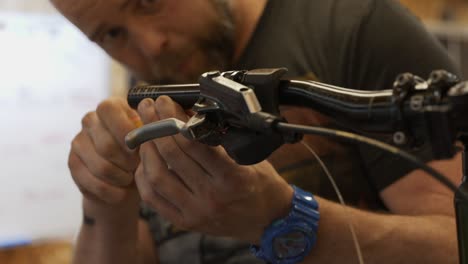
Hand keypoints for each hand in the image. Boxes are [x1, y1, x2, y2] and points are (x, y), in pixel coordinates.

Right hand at [69, 97, 140, 205]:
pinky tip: (122, 193)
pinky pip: (93, 183)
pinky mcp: (73, 163)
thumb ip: (146, 135)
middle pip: (106, 145)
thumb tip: (147, 137)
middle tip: (138, 168)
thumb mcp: (148, 141)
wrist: (127, 178)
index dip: (126, 132)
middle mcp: (90, 119)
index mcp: (111, 107)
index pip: (110, 111)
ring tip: (131, 178)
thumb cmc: (143, 152)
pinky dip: (112, 192)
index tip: (140, 148)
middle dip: (128, 162)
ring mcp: (78, 141)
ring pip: (101, 167)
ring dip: (122, 178)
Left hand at [135, 96, 293, 242]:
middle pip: (171, 155)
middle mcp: (212, 196)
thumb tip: (185, 112)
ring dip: (146, 149)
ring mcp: (196, 211)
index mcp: (232, 177)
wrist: (268, 219)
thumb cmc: (260, 182)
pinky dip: (144, 175)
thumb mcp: (245, 155)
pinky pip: (153, 197)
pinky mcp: (184, 222)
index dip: (173, 118)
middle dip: (155, 126)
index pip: (193, 142)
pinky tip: (146, 160)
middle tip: (148, 108)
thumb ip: (217, 138)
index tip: (165, 102)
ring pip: (157, 176)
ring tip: (144, 132)